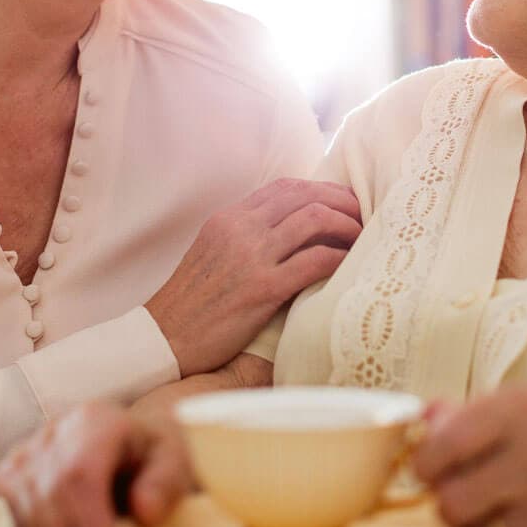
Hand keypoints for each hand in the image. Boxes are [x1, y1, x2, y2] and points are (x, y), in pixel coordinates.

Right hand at [0, 402, 189, 526]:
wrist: (130, 445)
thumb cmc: (151, 456)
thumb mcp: (175, 463)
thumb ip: (165, 485)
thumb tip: (145, 512)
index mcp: (96, 420)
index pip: (79, 474)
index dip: (94, 523)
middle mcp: (55, 429)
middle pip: (52, 500)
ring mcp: (27, 450)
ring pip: (32, 518)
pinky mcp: (9, 473)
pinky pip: (17, 521)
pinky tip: (72, 524)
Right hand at [146, 178, 360, 375]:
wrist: (163, 340)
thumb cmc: (192, 303)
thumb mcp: (213, 252)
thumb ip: (245, 234)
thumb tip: (287, 227)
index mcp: (229, 217)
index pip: (285, 187)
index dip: (321, 188)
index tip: (342, 200)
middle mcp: (241, 229)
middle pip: (305, 196)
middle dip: (341, 201)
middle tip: (362, 215)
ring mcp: (252, 256)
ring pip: (314, 219)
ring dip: (346, 225)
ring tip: (361, 238)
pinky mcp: (262, 288)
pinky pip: (314, 261)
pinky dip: (339, 257)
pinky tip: (349, 265)